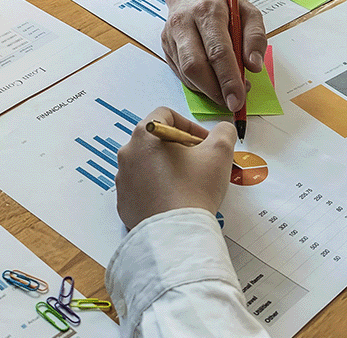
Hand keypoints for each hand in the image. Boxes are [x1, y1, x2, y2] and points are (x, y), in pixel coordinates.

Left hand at [116, 107, 237, 229]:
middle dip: (179, 148)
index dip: (190, 126)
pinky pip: (141, 188)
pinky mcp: (123, 201)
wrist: (177, 232)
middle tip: (199, 163)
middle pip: (156, 141)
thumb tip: (222, 130)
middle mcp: (128, 153)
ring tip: (188, 183)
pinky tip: (174, 199)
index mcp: (145, 134)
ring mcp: (123, 178)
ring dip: (168, 168)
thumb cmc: (194, 189)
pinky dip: (157, 189)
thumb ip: (223, 132)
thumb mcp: (220, 151)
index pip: (166, 115)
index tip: (203, 142)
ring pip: (148, 164)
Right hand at [161, 0, 266, 112]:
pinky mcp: (165, 45)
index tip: (238, 100)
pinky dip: (197, 84)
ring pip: (185, 73)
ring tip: (225, 91)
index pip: (218, 51)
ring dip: (206, 90)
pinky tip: (211, 82)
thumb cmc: (222, 1)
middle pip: (195, 65)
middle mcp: (185, 22)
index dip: (228, 79)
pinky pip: (180, 73)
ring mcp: (171, 35)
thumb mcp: (249, 11)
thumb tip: (254, 66)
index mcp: (208, 11)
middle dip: (214, 90)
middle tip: (232, 102)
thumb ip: (255, 37)